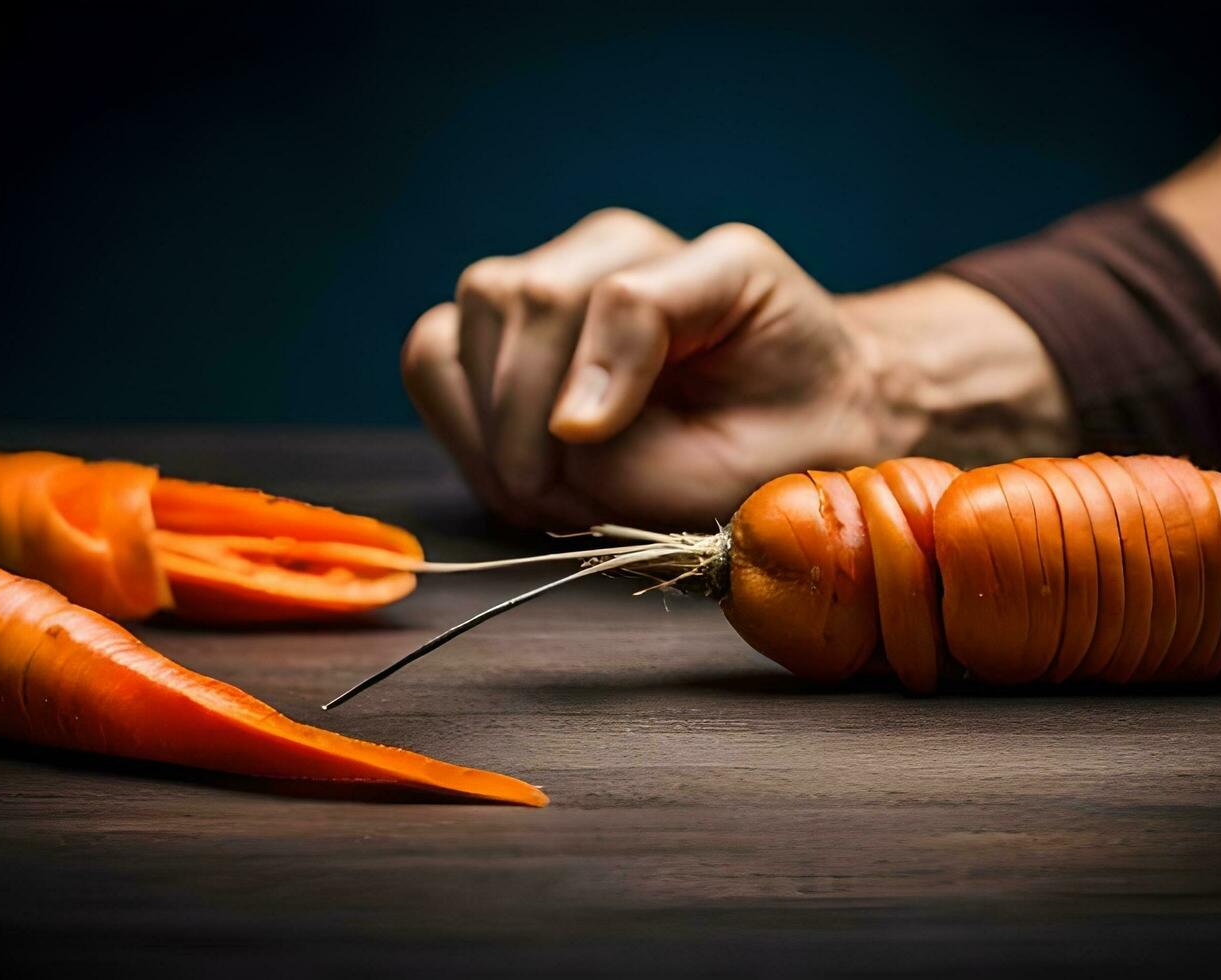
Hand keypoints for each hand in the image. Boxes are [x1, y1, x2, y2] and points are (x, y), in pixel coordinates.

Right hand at [403, 208, 1071, 528]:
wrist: (785, 429)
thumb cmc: (779, 447)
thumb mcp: (756, 466)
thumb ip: (657, 455)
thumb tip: (562, 430)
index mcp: (721, 266)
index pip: (626, 298)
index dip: (598, 382)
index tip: (585, 457)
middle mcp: (628, 251)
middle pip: (527, 298)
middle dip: (524, 420)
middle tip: (558, 501)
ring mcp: (562, 273)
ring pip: (468, 319)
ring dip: (485, 423)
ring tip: (536, 488)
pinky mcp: (510, 318)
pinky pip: (436, 352)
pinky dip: (457, 417)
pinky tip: (507, 463)